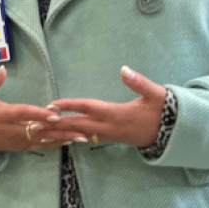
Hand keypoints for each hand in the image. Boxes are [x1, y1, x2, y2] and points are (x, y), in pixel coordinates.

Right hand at [0, 67, 88, 151]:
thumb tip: (3, 69)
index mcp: (1, 114)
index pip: (23, 114)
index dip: (39, 114)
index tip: (55, 114)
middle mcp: (10, 130)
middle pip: (38, 130)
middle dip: (60, 131)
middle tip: (80, 130)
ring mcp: (14, 140)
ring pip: (41, 140)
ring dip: (61, 139)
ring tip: (80, 138)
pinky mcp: (16, 147)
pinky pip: (37, 146)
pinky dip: (52, 144)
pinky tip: (66, 142)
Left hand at [46, 66, 166, 148]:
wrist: (173, 134)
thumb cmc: (163, 111)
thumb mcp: (156, 94)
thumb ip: (140, 82)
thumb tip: (124, 69)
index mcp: (116, 114)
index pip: (88, 108)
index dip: (69, 106)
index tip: (51, 106)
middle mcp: (109, 126)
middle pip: (77, 126)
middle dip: (56, 126)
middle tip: (35, 125)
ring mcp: (109, 134)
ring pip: (79, 135)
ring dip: (60, 135)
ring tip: (41, 134)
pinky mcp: (110, 138)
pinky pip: (86, 138)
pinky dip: (72, 137)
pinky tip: (61, 137)